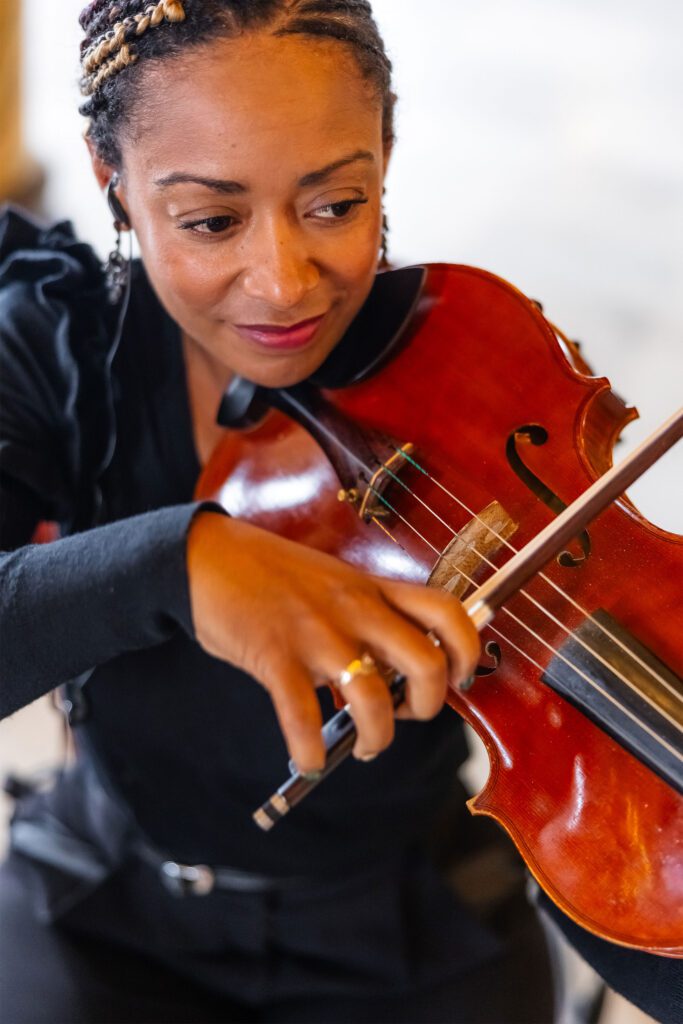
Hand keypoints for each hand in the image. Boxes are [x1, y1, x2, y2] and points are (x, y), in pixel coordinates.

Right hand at [187, 512, 479, 773]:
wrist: (209, 557)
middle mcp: (355, 608)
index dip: (467, 651)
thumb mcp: (336, 581)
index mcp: (373, 588)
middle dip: (427, 706)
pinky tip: (309, 757)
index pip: (447, 611)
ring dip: (376, 738)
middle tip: (405, 715)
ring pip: (372, 699)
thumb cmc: (273, 575)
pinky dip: (310, 751)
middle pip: (426, 663)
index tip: (457, 677)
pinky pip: (303, 717)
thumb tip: (394, 672)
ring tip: (365, 745)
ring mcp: (316, 632)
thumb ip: (369, 615)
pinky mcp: (275, 655)